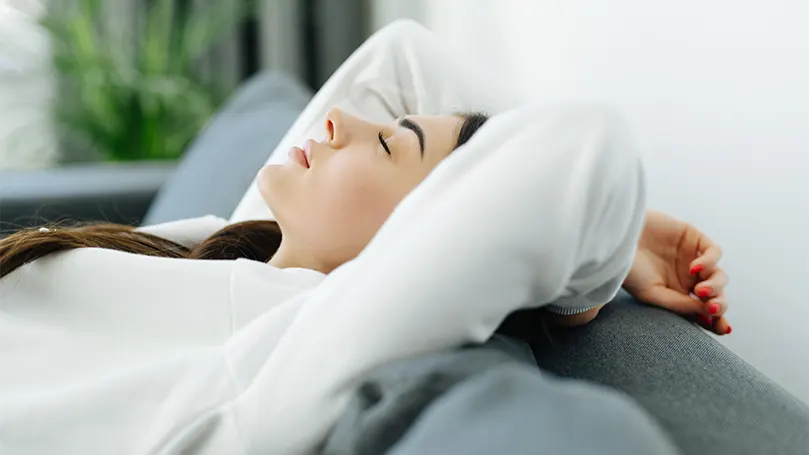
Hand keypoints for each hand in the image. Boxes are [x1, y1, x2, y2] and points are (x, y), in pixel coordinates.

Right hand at [623, 210, 730, 334]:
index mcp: (678, 294)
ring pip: (719, 276)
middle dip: (719, 304)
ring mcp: (692, 257)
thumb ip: (679, 305)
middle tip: (711, 309)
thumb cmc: (628, 268)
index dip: (717, 321)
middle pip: (717, 295)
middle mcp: (688, 277)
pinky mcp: (693, 237)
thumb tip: (708, 313)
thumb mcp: (651, 294)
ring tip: (700, 291)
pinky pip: (714, 252)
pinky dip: (710, 262)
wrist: (617, 238)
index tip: (723, 329)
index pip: (704, 310)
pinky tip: (695, 269)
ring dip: (716, 287)